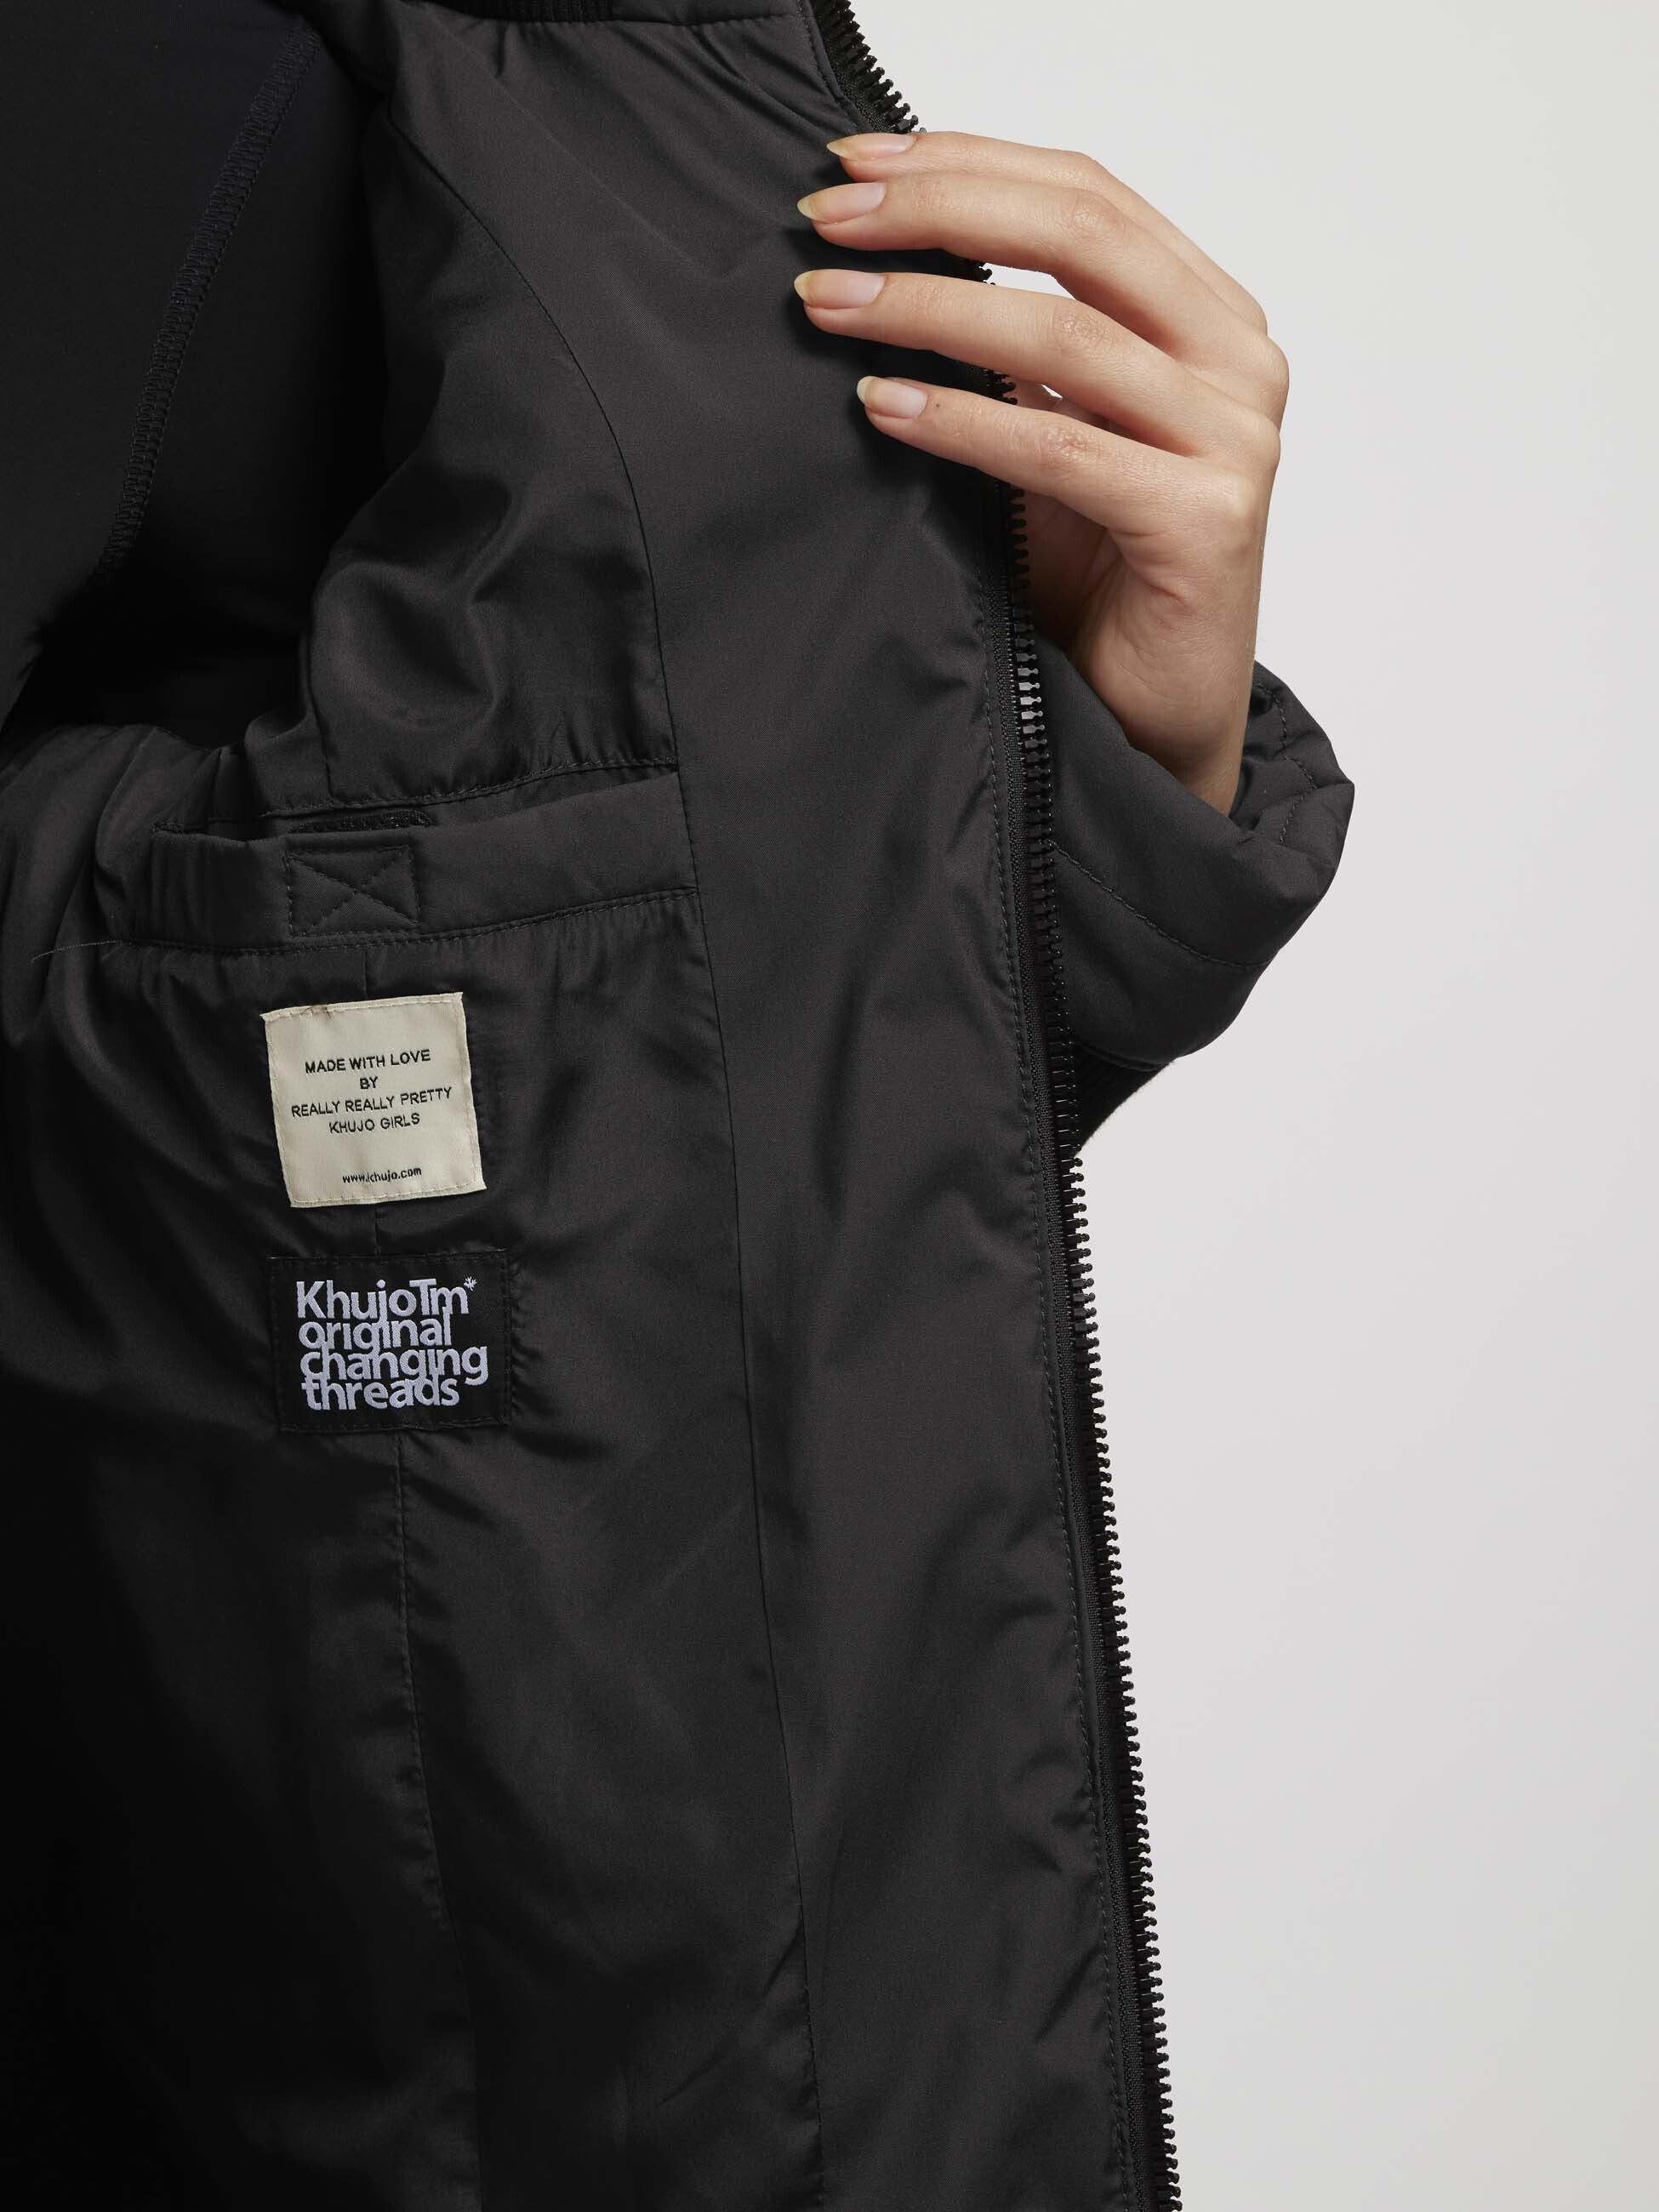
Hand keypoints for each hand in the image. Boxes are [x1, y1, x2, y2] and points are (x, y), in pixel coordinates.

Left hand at [794, 131, 1288, 813]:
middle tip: (825, 219)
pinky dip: (963, 420)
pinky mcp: (1204, 524)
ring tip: (829, 306)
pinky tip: (882, 406)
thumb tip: (884, 261)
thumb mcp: (1052, 434)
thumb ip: (1009, 351)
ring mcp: (1230, 442)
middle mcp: (1236, 362)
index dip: (966, 162)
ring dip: (927, 310)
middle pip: (1080, 233)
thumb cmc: (1099, 579)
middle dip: (938, 210)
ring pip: (1064, 334)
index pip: (1087, 194)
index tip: (852, 161)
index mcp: (1209, 316)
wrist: (1154, 719)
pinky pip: (1060, 449)